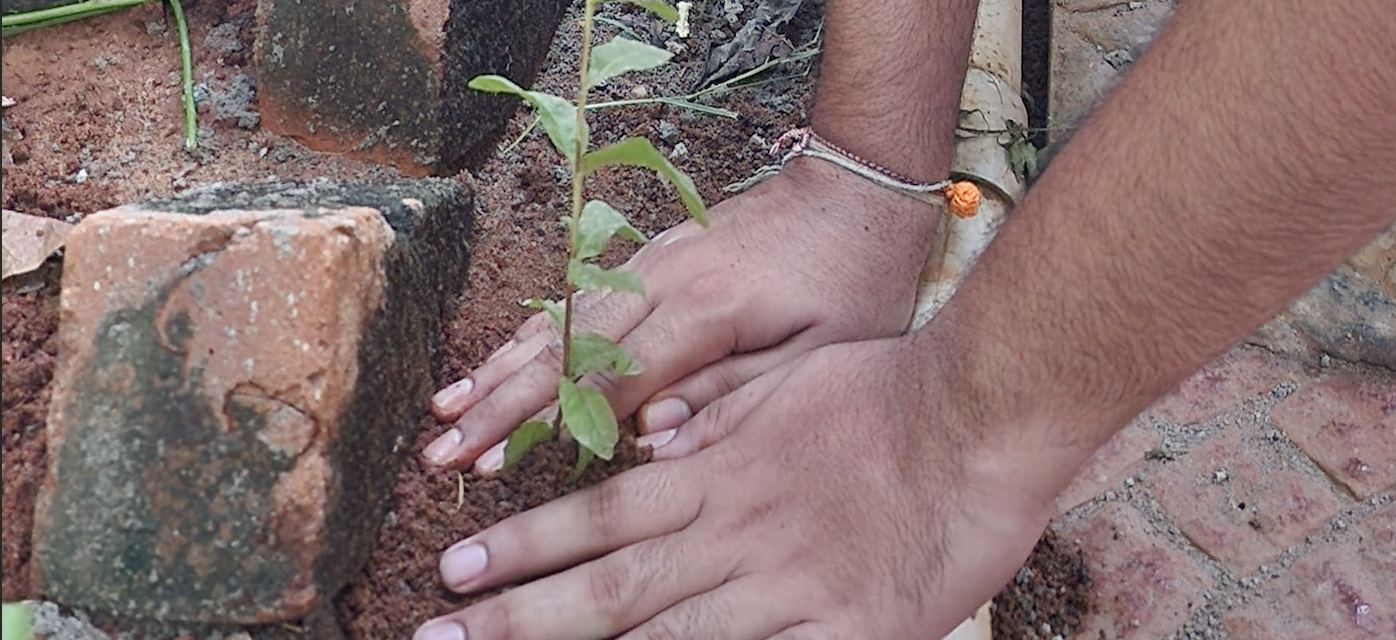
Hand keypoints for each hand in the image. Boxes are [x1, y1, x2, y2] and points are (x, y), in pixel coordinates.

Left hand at [413, 336, 1059, 639]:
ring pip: (669, 634)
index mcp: (719, 472)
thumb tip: (653, 440)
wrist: (980, 415)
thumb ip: (715, 416)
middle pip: (611, 582)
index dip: (526, 543)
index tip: (459, 564)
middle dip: (518, 614)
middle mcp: (737, 530)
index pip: (601, 512)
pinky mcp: (848, 630)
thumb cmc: (887, 389)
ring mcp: (789, 585)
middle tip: (440, 633)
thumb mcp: (784, 380)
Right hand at [423, 157, 942, 472]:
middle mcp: (661, 281)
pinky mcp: (651, 257)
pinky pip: (578, 299)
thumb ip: (733, 400)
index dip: (542, 426)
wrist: (857, 188)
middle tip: (441, 450)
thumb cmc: (853, 281)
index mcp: (704, 311)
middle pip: (563, 349)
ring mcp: (649, 263)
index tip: (490, 463)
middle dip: (497, 404)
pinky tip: (497, 360)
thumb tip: (651, 441)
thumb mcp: (819, 355)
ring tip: (445, 410)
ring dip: (499, 369)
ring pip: (559, 320)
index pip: (605, 379)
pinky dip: (531, 334)